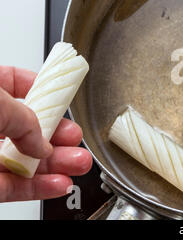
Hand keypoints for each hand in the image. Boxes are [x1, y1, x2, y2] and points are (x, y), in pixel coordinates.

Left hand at [0, 66, 91, 201]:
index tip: (62, 96)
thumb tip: (43, 143)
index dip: (41, 89)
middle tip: (76, 138)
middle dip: (58, 135)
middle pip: (28, 127)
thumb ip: (24, 119)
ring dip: (56, 164)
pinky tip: (59, 183)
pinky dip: (39, 187)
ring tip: (80, 163)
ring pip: (24, 160)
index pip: (14, 84)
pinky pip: (13, 187)